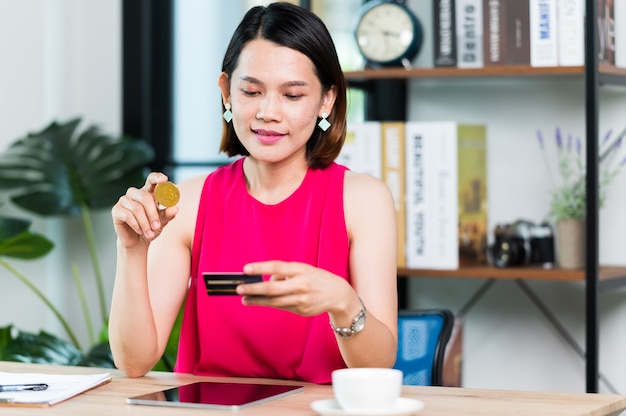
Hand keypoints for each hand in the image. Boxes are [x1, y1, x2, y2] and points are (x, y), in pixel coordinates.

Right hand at [111, 172, 178, 247]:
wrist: (138, 241)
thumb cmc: (151, 227)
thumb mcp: (162, 221)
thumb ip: (168, 214)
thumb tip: (175, 208)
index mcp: (148, 192)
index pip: (151, 180)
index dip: (157, 178)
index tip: (164, 179)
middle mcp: (135, 193)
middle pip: (145, 197)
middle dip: (153, 213)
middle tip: (157, 226)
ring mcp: (124, 200)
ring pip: (137, 208)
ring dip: (145, 223)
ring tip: (150, 234)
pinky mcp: (116, 210)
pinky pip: (127, 215)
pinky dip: (136, 225)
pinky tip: (140, 231)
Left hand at [236, 261, 357, 317]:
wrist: (338, 294)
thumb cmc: (316, 278)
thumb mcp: (303, 269)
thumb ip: (285, 273)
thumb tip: (266, 279)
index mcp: (301, 270)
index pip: (277, 267)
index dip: (260, 268)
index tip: (245, 269)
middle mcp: (301, 285)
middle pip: (272, 288)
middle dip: (254, 289)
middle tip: (239, 288)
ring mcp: (301, 300)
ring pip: (274, 301)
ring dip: (257, 300)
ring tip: (244, 298)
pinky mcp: (301, 311)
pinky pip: (282, 306)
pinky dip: (270, 303)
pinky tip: (260, 301)